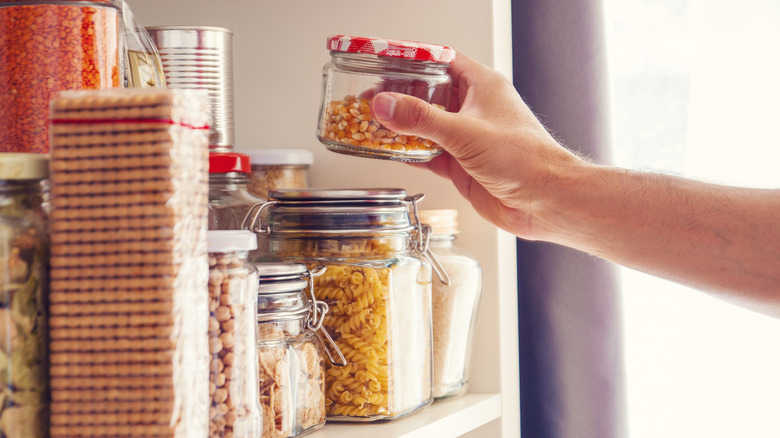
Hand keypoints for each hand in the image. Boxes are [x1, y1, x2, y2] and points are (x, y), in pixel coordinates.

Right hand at [370, 51, 583, 239]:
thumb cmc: (524, 159)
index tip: (385, 61)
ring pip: (426, 124)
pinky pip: (428, 153)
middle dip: (400, 94)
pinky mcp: (461, 164)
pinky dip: (409, 152)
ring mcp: (467, 137)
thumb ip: (421, 118)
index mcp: (481, 85)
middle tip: (371, 96)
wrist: (544, 201)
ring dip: (401, 125)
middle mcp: (473, 108)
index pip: (441, 59)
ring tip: (372, 122)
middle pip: (428, 92)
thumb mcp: (464, 132)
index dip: (413, 59)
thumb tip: (385, 104)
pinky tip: (390, 150)